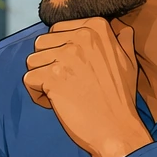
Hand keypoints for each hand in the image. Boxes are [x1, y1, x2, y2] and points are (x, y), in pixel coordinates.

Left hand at [22, 17, 150, 156]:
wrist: (116, 129)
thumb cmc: (121, 98)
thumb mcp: (129, 62)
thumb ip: (122, 41)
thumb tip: (122, 28)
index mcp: (97, 28)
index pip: (56, 30)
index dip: (58, 51)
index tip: (74, 70)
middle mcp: (81, 36)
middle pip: (41, 44)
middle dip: (47, 64)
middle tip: (65, 83)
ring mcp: (65, 56)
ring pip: (32, 61)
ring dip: (41, 79)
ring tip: (60, 93)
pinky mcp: (52, 76)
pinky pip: (28, 79)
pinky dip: (36, 94)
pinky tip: (54, 103)